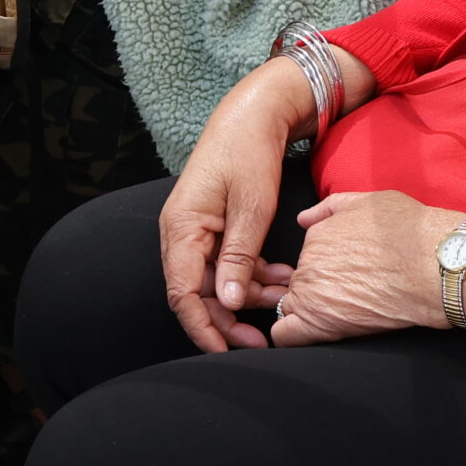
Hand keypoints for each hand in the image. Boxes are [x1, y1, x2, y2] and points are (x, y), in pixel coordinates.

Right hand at [160, 56, 315, 352]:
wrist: (255, 112)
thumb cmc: (248, 152)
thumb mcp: (250, 208)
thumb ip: (238, 257)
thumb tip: (227, 302)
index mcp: (181, 228)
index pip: (181, 294)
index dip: (203, 328)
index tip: (227, 352)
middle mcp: (183, 233)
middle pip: (199, 292)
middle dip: (230, 318)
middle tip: (262, 339)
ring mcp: (200, 230)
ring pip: (219, 280)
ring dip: (249, 294)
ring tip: (284, 300)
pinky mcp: (217, 226)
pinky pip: (231, 262)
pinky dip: (255, 273)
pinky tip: (282, 277)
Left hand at [270, 191, 457, 346]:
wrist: (434, 265)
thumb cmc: (410, 232)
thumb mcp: (370, 202)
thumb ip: (331, 208)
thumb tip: (304, 218)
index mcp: (317, 236)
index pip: (309, 256)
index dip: (327, 266)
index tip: (348, 272)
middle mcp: (308, 262)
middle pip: (300, 281)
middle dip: (318, 288)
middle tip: (351, 293)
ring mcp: (312, 294)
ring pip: (292, 307)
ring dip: (310, 311)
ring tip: (343, 312)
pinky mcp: (320, 324)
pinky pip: (285, 335)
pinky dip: (289, 336)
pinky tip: (311, 333)